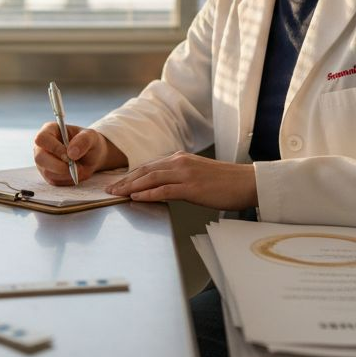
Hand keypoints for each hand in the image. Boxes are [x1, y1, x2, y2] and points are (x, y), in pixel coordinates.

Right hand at [33, 123, 125, 184]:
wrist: (92, 156)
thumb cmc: (89, 142)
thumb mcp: (91, 137)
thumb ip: (83, 141)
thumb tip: (71, 153)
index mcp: (49, 130)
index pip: (41, 139)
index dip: (54, 148)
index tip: (69, 155)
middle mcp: (42, 146)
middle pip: (39, 158)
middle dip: (59, 165)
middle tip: (75, 166)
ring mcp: (43, 161)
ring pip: (47, 172)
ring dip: (66, 173)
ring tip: (79, 167)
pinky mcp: (48, 174)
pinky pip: (54, 180)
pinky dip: (68, 179)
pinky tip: (75, 172)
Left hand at [104, 152, 257, 209]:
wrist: (247, 182)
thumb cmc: (225, 182)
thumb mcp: (197, 174)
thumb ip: (178, 177)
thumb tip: (160, 186)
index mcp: (180, 158)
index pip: (148, 166)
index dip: (130, 174)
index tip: (116, 182)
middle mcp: (180, 162)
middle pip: (145, 170)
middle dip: (124, 180)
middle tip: (108, 188)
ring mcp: (186, 174)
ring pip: (151, 178)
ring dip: (130, 186)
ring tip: (116, 193)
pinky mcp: (192, 187)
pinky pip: (165, 190)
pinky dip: (148, 193)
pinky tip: (136, 198)